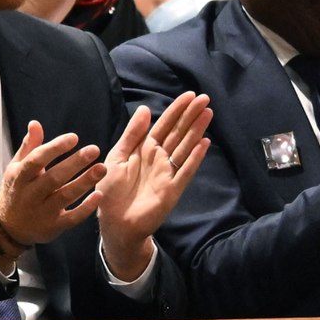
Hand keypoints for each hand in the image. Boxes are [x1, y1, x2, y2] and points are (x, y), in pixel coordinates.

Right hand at [0, 121, 107, 245]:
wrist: (9, 226)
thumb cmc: (17, 189)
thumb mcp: (17, 167)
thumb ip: (29, 146)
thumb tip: (35, 123)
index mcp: (20, 177)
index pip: (36, 160)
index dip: (54, 148)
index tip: (74, 138)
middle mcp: (30, 195)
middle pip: (53, 178)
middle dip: (74, 163)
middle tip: (94, 149)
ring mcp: (42, 212)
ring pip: (65, 196)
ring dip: (84, 182)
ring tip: (102, 168)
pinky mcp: (54, 227)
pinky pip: (72, 218)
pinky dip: (85, 208)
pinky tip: (99, 195)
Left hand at [96, 93, 211, 279]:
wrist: (114, 223)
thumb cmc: (111, 191)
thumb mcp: (117, 157)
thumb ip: (131, 135)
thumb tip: (145, 108)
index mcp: (144, 150)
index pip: (164, 125)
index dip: (176, 111)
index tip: (189, 95)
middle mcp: (159, 159)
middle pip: (178, 133)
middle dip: (190, 115)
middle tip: (205, 98)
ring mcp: (167, 173)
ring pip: (185, 147)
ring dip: (196, 131)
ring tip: (208, 113)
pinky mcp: (172, 190)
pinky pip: (184, 171)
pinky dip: (194, 158)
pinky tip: (204, 144)